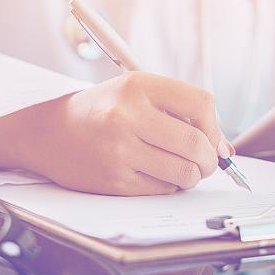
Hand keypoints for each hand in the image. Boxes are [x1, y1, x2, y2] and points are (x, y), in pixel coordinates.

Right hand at [0, 71, 234, 194]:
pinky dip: (170, 186)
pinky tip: (158, 174)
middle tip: (207, 162)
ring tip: (183, 169)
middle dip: (210, 159)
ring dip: (193, 176)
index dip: (215, 125)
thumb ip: (183, 113)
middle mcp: (128, 115)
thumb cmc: (103, 111)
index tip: (212, 138)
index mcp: (138, 85)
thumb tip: (226, 149)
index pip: (201, 103)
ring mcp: (119, 150)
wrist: (48, 132)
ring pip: (185, 173)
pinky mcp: (113, 180)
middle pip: (197, 144)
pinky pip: (163, 190)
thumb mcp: (138, 95)